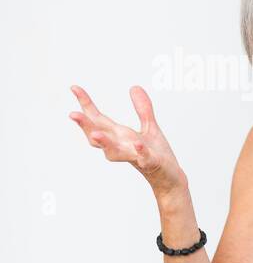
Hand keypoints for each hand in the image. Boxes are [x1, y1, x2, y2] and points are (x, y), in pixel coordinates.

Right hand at [68, 85, 185, 194]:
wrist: (169, 176)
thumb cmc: (155, 152)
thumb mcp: (149, 127)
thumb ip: (143, 109)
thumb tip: (134, 86)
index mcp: (119, 135)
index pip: (97, 119)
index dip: (86, 104)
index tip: (74, 88)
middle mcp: (121, 146)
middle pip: (97, 136)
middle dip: (85, 126)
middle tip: (72, 114)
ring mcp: (134, 156)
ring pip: (113, 152)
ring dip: (104, 143)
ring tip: (96, 134)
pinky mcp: (150, 163)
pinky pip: (143, 158)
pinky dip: (140, 153)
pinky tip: (138, 145)